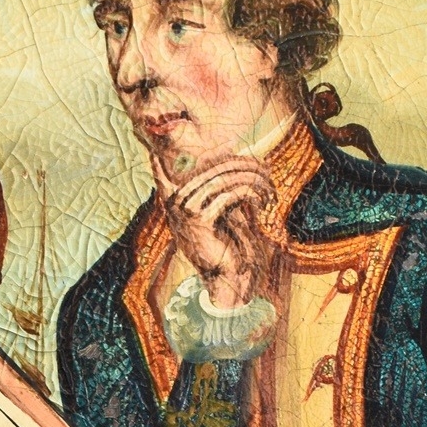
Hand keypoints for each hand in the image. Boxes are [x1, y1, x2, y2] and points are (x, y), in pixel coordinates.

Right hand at [157, 156, 276, 308]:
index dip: (162, 163)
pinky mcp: (199, 219)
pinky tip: (261, 200)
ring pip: (222, 179)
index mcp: (174, 200)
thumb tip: (228, 156)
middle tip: (265, 168)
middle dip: (243, 165)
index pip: (166, 175)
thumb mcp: (217, 211)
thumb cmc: (224, 242)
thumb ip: (216, 188)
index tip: (158, 152)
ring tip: (268, 184)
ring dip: (251, 178)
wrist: (225, 274)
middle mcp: (175, 202)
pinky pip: (228, 195)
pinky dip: (250, 193)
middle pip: (212, 169)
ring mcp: (184, 209)